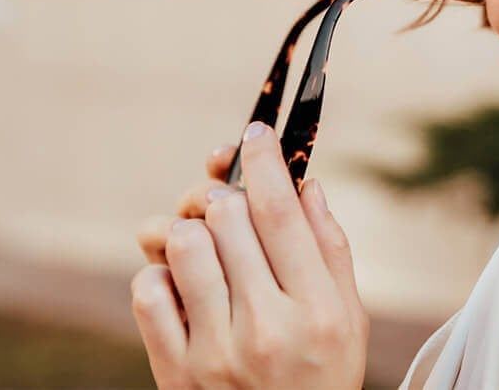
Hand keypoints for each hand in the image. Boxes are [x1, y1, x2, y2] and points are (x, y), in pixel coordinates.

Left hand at [129, 123, 369, 388]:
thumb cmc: (322, 377)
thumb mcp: (350, 318)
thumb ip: (331, 249)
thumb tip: (306, 185)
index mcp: (318, 309)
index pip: (281, 211)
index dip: (264, 160)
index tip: (253, 133)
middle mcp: (266, 327)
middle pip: (228, 217)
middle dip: (226, 196)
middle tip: (231, 204)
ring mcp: (215, 352)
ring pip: (184, 244)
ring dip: (194, 230)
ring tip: (211, 247)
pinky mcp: (174, 372)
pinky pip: (149, 291)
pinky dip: (162, 274)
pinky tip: (186, 286)